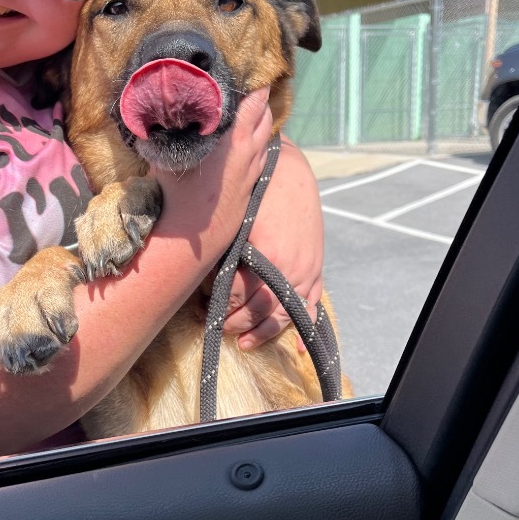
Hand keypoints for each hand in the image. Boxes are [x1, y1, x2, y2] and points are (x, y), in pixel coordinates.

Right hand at [154, 87, 272, 248]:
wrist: (189, 237)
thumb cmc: (173, 193)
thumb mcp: (165, 154)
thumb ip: (166, 128)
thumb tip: (152, 107)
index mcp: (231, 140)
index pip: (252, 104)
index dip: (254, 87)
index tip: (253, 73)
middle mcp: (247, 154)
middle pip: (263, 118)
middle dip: (261, 101)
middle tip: (255, 86)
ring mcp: (251, 173)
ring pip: (265, 139)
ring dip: (261, 123)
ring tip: (255, 110)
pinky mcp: (251, 189)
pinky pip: (261, 159)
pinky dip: (259, 145)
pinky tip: (251, 143)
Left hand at [222, 138, 323, 348]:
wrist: (289, 172)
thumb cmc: (257, 194)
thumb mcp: (237, 223)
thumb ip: (227, 256)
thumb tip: (208, 286)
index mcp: (268, 258)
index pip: (238, 295)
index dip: (219, 306)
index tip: (203, 310)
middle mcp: (291, 270)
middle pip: (261, 310)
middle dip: (237, 323)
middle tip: (218, 327)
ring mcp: (307, 272)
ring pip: (286, 315)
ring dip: (264, 332)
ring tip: (245, 343)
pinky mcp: (316, 270)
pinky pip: (312, 306)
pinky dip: (305, 328)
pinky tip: (297, 347)